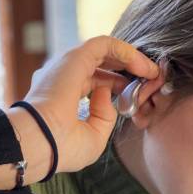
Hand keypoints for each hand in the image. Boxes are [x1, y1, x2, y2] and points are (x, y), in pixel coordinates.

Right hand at [15, 35, 162, 172]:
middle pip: (102, 66)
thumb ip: (105, 115)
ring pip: (105, 52)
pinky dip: (127, 52)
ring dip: (132, 60)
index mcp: (63, 98)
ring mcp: (68, 67)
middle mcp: (63, 79)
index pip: (95, 84)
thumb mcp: (94, 137)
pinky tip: (143, 66)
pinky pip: (106, 45)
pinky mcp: (75, 58)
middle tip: (151, 79)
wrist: (40, 143)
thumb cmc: (62, 148)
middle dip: (129, 71)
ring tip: (152, 71)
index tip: (139, 94)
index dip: (119, 87)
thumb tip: (109, 93)